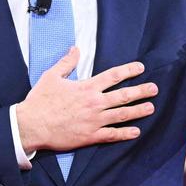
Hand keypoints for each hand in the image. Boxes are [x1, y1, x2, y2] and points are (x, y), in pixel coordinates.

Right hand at [16, 46, 157, 153]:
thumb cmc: (40, 100)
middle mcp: (94, 103)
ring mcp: (94, 120)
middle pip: (123, 95)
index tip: (140, 67)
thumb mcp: (52, 76)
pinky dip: (125, 133)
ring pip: (121, 115)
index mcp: (86, 87)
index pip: (113, 76)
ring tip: (151, 107)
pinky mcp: (90, 136)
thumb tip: (75, 49)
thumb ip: (67, 62)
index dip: (128, 70)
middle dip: (141, 91)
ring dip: (138, 111)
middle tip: (154, 89)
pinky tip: (136, 131)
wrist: (31, 125)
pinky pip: (111, 135)